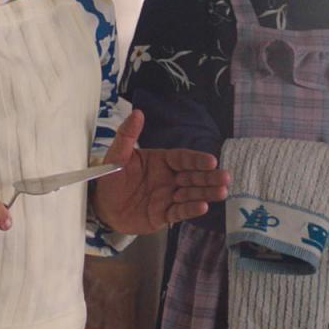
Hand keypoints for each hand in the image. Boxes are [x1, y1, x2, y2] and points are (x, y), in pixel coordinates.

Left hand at [91, 110, 230, 234]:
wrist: (102, 207)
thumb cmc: (111, 178)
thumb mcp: (116, 156)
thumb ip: (127, 136)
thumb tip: (137, 113)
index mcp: (161, 161)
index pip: (182, 158)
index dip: (197, 160)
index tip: (211, 161)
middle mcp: (169, 178)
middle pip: (193, 176)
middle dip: (209, 177)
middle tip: (226, 178)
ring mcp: (168, 197)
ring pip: (191, 194)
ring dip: (207, 193)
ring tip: (222, 192)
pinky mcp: (164, 215)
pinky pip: (179, 212)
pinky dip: (191, 210)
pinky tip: (203, 207)